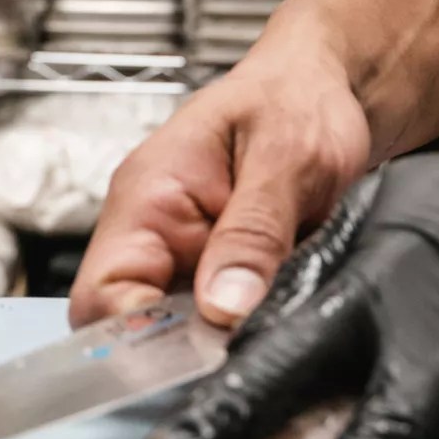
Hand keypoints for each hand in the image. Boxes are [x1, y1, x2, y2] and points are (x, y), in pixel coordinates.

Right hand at [68, 31, 370, 328]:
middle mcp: (158, 233)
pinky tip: (288, 310)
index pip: (101, 298)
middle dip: (191, 346)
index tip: (197, 355)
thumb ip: (254, 231)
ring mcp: (192, 255)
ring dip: (230, 336)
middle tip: (248, 345)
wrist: (338, 82)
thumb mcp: (287, 157)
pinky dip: (255, 322)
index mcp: (149, 199)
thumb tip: (225, 308)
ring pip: (188, 330)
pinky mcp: (228, 269)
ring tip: (278, 317)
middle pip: (138, 328)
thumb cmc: (301, 96)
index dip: (136, 342)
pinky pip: (228, 317)